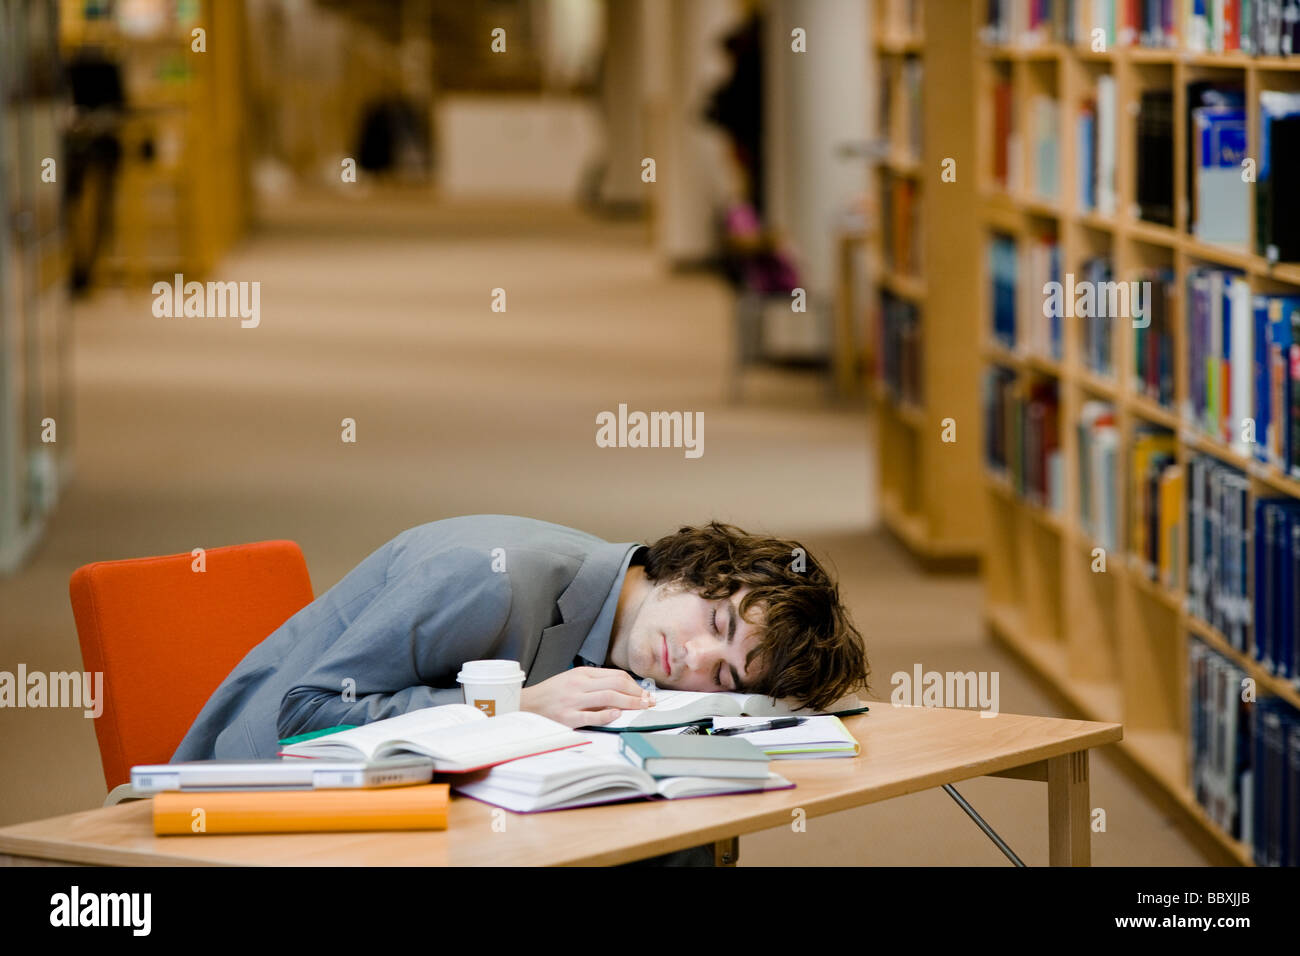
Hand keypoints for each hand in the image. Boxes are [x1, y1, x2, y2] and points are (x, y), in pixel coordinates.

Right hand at [519, 667, 653, 727]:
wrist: (527, 704)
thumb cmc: (553, 693)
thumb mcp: (573, 680)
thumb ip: (595, 683)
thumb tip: (622, 690)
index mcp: (582, 674)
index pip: (616, 675)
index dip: (635, 685)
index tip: (645, 693)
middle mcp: (579, 684)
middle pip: (616, 684)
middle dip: (636, 693)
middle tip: (649, 701)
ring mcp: (573, 701)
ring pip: (607, 697)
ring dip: (629, 702)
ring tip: (642, 707)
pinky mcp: (567, 717)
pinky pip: (590, 715)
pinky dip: (606, 714)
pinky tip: (617, 715)